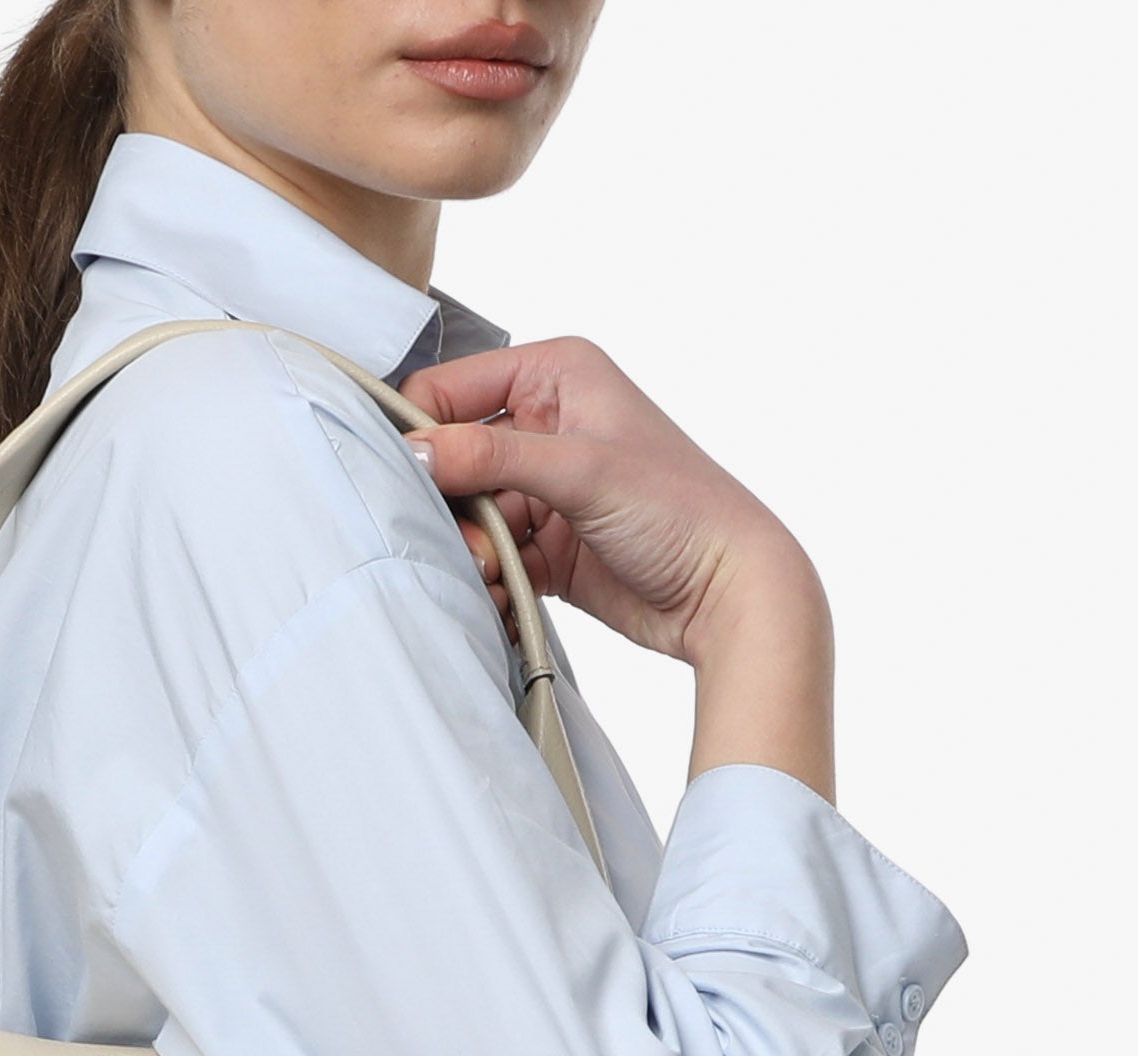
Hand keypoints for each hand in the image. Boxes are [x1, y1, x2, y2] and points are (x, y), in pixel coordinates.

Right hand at [399, 338, 835, 798]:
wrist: (727, 593)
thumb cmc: (682, 512)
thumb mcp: (582, 470)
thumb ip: (492, 455)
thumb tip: (415, 453)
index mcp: (556, 375)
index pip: (450, 389)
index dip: (422, 432)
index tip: (409, 482)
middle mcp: (545, 424)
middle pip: (452, 459)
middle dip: (449, 506)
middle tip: (469, 543)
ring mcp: (544, 488)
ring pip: (466, 517)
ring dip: (470, 552)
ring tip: (495, 575)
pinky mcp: (545, 544)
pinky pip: (489, 559)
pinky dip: (488, 582)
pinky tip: (504, 598)